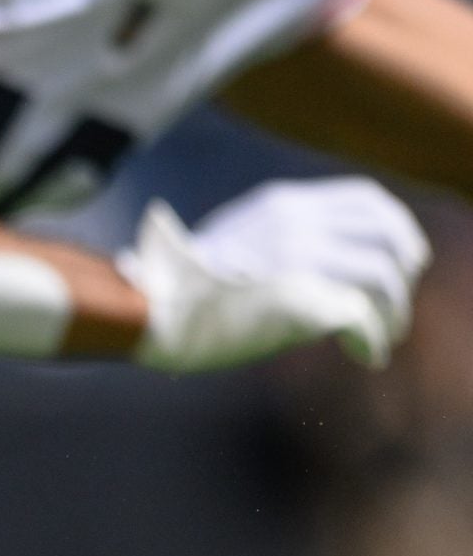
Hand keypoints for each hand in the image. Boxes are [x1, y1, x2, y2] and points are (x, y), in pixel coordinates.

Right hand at [121, 177, 429, 372]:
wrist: (150, 307)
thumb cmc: (178, 286)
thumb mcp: (235, 239)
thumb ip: (279, 239)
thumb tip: (318, 266)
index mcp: (282, 204)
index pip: (366, 199)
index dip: (395, 228)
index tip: (398, 259)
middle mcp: (298, 224)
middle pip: (389, 233)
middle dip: (405, 270)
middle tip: (397, 302)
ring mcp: (301, 259)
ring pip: (384, 277)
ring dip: (394, 311)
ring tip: (386, 335)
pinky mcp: (302, 300)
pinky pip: (363, 319)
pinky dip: (374, 341)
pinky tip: (366, 356)